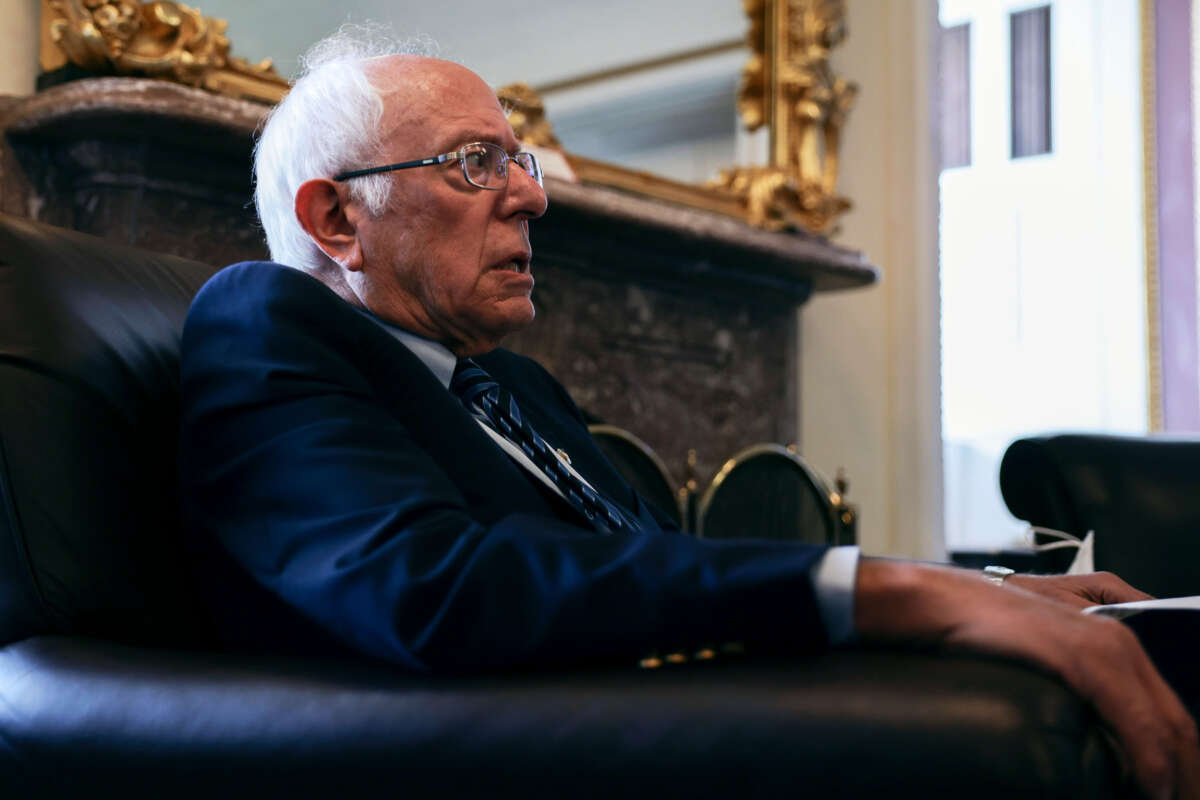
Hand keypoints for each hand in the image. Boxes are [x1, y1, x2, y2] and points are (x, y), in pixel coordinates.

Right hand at [855, 559, 1199, 799]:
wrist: (943, 601)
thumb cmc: (984, 621)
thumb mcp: (1046, 633)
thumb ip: (1079, 657)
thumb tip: (1102, 717)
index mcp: (1120, 636)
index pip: (1173, 709)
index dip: (1185, 757)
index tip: (1181, 786)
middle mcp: (1124, 640)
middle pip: (1180, 721)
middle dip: (1188, 773)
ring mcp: (1109, 648)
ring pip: (1170, 728)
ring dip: (1178, 776)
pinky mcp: (1087, 660)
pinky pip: (1139, 725)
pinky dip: (1152, 765)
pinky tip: (1154, 788)